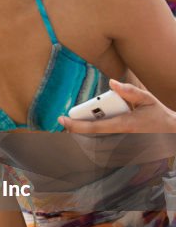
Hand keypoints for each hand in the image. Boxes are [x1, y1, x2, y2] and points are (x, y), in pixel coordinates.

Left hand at [59, 79, 175, 133]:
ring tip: (73, 123)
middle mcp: (120, 136)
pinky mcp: (120, 143)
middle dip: (77, 127)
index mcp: (124, 125)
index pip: (94, 127)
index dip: (76, 125)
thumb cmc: (157, 114)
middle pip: (91, 133)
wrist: (170, 132)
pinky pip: (101, 139)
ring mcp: (120, 142)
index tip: (61, 120)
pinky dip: (92, 133)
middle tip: (65, 120)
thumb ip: (130, 91)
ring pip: (95, 138)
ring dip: (83, 130)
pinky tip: (85, 127)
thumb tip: (111, 82)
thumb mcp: (147, 99)